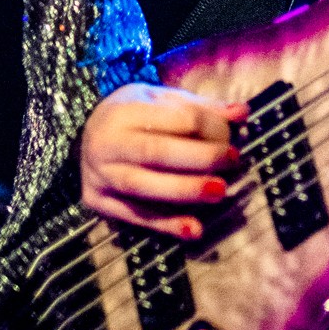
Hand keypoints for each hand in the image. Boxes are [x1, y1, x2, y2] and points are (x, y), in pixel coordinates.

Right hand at [79, 83, 246, 239]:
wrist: (86, 138)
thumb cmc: (134, 116)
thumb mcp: (162, 100)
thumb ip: (201, 107)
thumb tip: (242, 112)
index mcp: (123, 111)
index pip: (172, 118)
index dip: (207, 125)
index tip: (232, 134)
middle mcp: (106, 143)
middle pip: (156, 153)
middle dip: (199, 158)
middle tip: (233, 160)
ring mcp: (99, 175)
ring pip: (144, 187)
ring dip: (185, 191)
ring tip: (220, 192)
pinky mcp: (98, 202)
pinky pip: (136, 216)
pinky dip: (166, 225)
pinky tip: (195, 229)